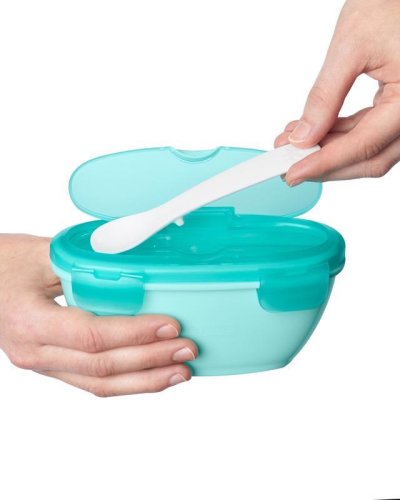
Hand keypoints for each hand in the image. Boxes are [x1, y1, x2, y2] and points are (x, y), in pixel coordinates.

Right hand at [0, 234, 196, 396]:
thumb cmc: (2, 265)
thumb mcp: (41, 253)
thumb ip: (85, 260)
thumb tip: (134, 260)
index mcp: (29, 321)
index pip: (91, 336)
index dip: (134, 333)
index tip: (169, 326)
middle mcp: (34, 351)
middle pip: (101, 366)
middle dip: (150, 361)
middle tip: (187, 351)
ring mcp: (42, 364)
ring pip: (99, 385)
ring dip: (144, 381)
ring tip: (179, 373)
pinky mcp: (52, 366)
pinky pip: (92, 382)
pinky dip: (127, 381)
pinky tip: (151, 375)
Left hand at [275, 0, 399, 184]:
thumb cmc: (391, 3)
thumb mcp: (350, 46)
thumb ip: (324, 97)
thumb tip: (303, 136)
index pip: (363, 145)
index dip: (324, 163)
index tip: (293, 173)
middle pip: (370, 158)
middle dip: (325, 164)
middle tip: (288, 164)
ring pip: (371, 151)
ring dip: (330, 152)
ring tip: (293, 144)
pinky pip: (373, 134)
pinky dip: (342, 137)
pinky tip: (315, 132)